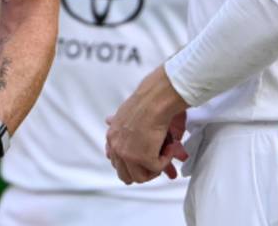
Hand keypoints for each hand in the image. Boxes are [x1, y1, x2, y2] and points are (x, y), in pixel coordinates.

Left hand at [105, 66, 189, 184]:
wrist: (155, 99)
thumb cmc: (146, 101)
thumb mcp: (125, 111)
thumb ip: (116, 121)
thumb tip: (107, 120)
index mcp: (112, 137)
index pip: (117, 161)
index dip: (133, 164)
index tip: (145, 161)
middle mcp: (116, 148)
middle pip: (126, 175)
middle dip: (143, 172)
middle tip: (156, 165)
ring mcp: (128, 155)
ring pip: (141, 178)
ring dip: (155, 169)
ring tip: (164, 155)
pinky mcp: (142, 158)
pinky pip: (157, 169)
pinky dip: (167, 160)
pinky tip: (170, 146)